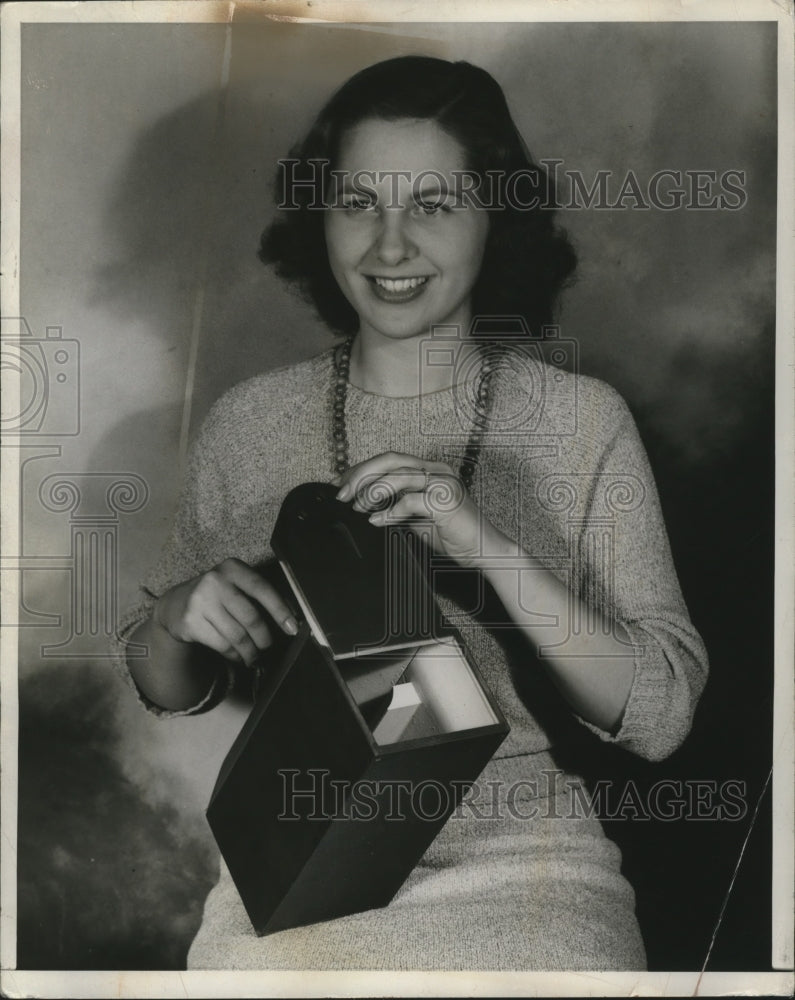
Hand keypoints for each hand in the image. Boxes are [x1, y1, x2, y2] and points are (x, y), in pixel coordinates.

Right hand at [153, 558, 297, 667]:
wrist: (175, 605)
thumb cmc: (215, 596)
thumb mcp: (233, 585)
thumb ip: (257, 596)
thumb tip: (289, 619)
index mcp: (232, 568)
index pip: (262, 589)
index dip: (280, 610)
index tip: (292, 628)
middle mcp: (215, 581)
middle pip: (251, 617)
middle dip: (264, 638)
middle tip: (267, 646)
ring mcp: (200, 602)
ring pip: (237, 635)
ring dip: (250, 651)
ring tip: (253, 656)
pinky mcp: (191, 622)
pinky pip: (222, 645)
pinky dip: (234, 655)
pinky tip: (238, 656)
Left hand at [334, 451, 492, 566]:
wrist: (482, 550)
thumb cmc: (451, 534)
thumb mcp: (416, 517)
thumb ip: (395, 504)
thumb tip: (361, 503)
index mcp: (429, 469)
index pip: (389, 460)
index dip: (362, 469)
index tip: (341, 484)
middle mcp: (436, 470)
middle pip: (390, 459)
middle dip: (361, 475)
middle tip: (342, 494)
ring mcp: (443, 483)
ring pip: (398, 475)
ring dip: (372, 492)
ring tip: (358, 507)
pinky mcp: (445, 501)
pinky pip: (410, 501)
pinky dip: (389, 512)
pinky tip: (377, 522)